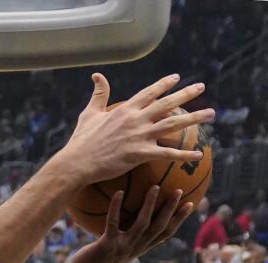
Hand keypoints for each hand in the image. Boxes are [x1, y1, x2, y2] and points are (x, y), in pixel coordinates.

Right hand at [57, 73, 211, 184]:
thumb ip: (99, 94)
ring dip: (194, 118)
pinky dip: (184, 155)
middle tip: (202, 87)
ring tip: (210, 114)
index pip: (149, 92)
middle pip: (167, 103)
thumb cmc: (81, 141)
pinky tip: (199, 154)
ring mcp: (139, 136)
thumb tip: (97, 75)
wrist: (76, 163)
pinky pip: (168, 154)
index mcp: (125, 109)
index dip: (164, 83)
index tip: (177, 77)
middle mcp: (136, 119)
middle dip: (187, 94)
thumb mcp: (89, 114)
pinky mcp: (140, 154)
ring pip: (173, 124)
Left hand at [64, 187, 192, 262]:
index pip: (165, 233)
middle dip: (171, 209)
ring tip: (155, 186)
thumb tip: (127, 216)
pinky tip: (119, 192)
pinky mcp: (107, 245)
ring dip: (150, 205)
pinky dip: (116, 207)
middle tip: (179, 190)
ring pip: (142, 224)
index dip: (179, 219)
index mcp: (140, 249)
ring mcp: (122, 247)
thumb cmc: (95, 260)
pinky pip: (113, 223)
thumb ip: (125, 235)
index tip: (190, 204)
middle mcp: (135, 248)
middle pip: (159, 227)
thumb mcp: (115, 248)